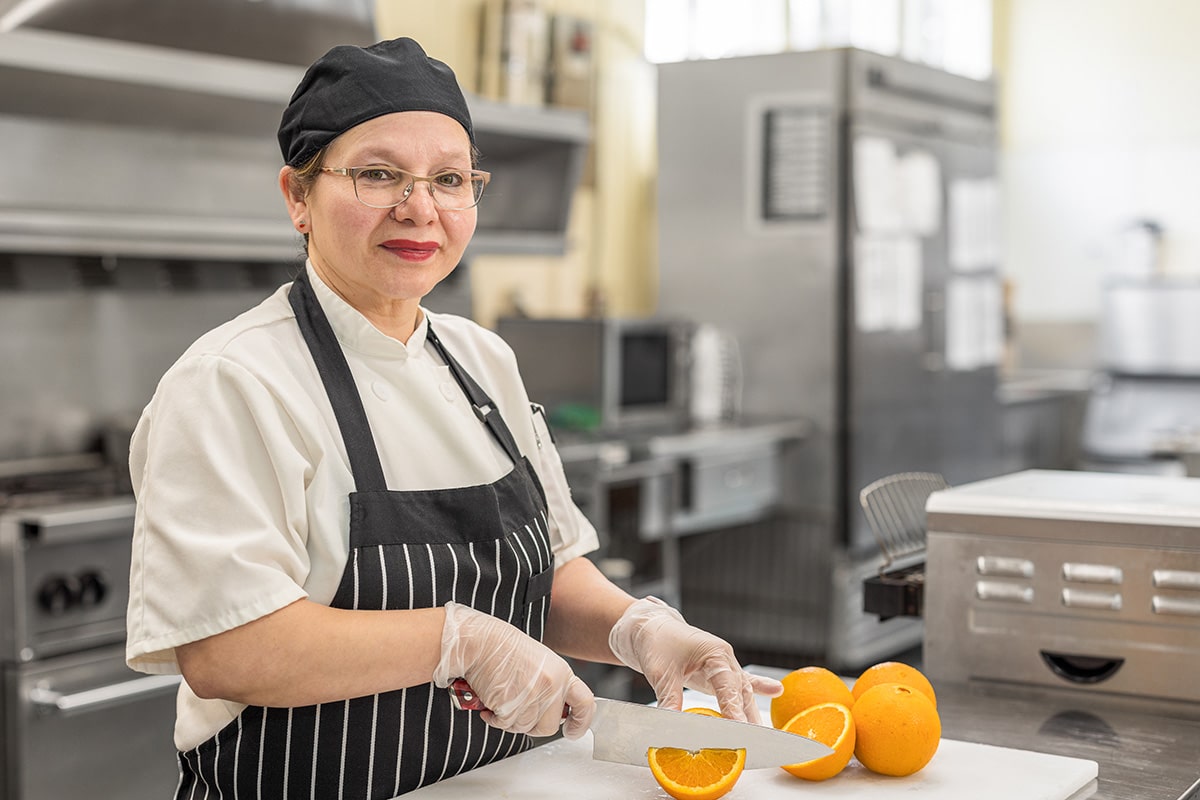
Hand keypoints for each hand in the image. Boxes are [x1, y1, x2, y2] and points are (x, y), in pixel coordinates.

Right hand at [432, 601, 594, 738]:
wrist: (481, 642)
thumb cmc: (504, 649)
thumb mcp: (540, 662)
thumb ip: (552, 685)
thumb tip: (554, 709)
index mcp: (562, 673)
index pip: (585, 703)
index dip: (580, 722)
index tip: (572, 731)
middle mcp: (552, 685)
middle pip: (550, 726)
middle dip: (532, 725)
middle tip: (518, 712)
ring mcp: (533, 696)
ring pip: (525, 727)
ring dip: (510, 720)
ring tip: (502, 699)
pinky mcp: (512, 705)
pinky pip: (505, 725)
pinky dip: (494, 718)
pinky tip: (490, 702)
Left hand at [608, 597, 782, 723]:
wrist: (648, 626)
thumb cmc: (655, 641)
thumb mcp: (660, 672)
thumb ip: (669, 699)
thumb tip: (672, 726)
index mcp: (715, 653)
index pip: (728, 685)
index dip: (733, 709)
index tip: (738, 729)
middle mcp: (724, 658)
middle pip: (740, 691)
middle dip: (745, 717)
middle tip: (751, 742)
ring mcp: (723, 665)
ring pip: (742, 692)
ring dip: (749, 713)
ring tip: (760, 736)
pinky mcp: (717, 673)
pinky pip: (741, 683)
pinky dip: (758, 688)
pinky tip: (775, 691)